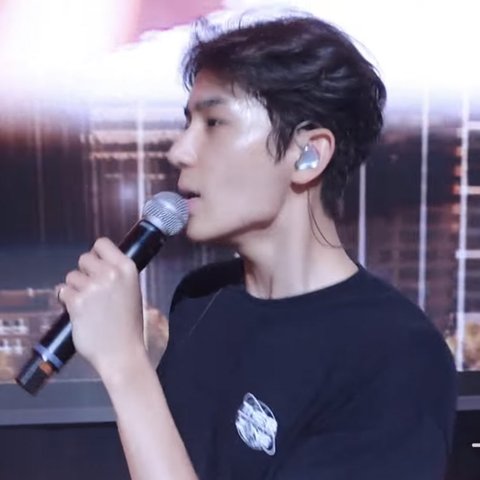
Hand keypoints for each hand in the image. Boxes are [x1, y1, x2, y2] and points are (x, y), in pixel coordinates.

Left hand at [58, 237, 145, 376]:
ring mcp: (92, 287)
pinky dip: (66, 301)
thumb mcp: (132, 291)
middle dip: (84, 273)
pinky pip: (62, 291)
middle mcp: (110, 273)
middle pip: (84, 258)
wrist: (122, 353)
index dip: (96, 254)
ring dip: (75, 288)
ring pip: (71, 276)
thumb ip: (116, 275)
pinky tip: (77, 311)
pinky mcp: (76, 302)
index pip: (102, 243)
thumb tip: (97, 264)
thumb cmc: (128, 324)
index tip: (97, 266)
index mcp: (127, 268)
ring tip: (87, 305)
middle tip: (92, 290)